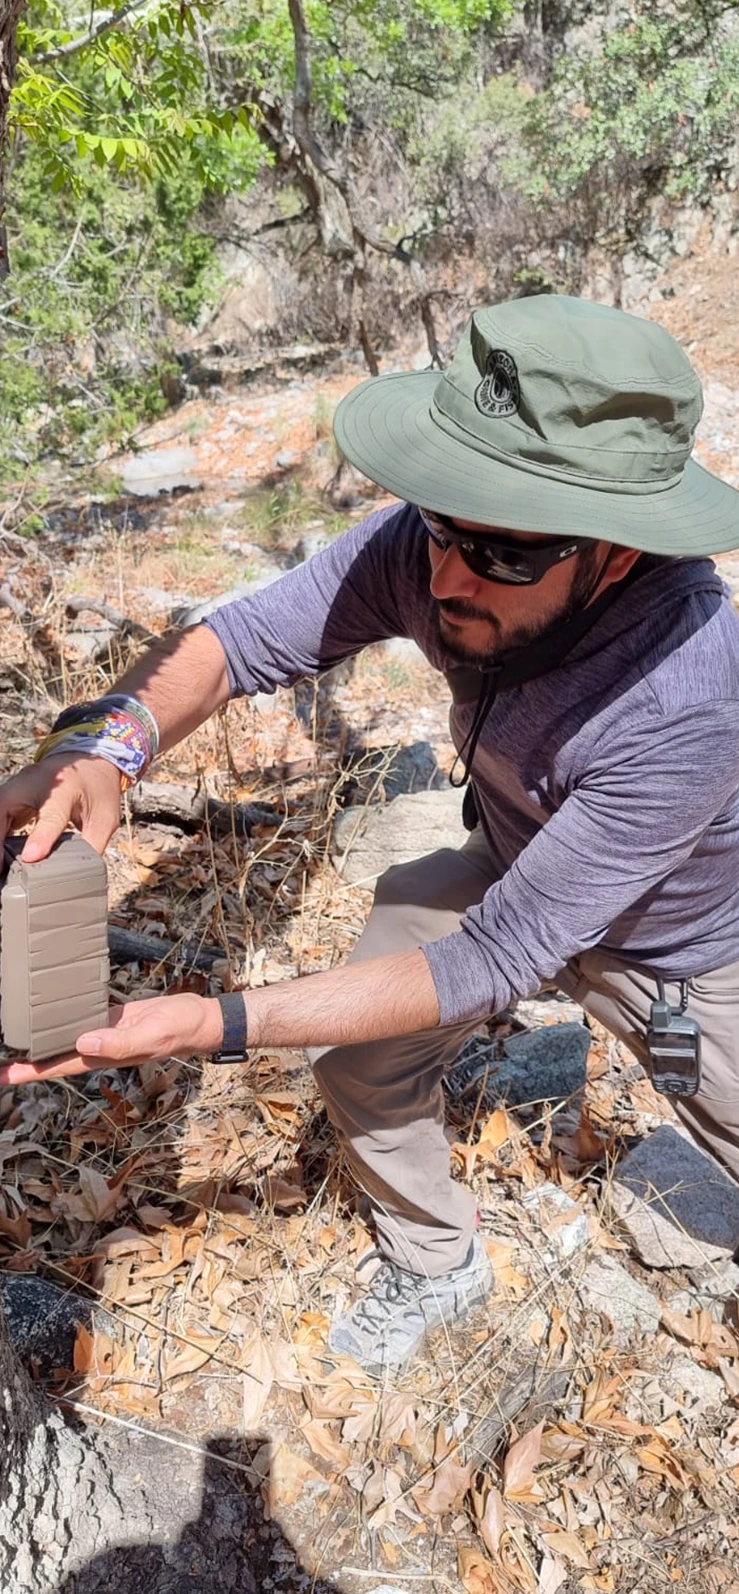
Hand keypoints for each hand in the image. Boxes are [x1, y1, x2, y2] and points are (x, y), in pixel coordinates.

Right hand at [0, 753, 122, 860]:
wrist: (90, 761)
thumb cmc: (97, 789)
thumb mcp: (105, 818)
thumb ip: (92, 845)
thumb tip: (79, 875)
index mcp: (66, 788)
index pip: (50, 814)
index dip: (41, 837)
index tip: (30, 857)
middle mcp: (35, 782)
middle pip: (4, 806)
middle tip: (1, 869)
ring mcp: (19, 785)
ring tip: (1, 868)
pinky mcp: (11, 794)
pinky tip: (1, 856)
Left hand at [0, 994, 224, 1085]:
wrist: (197, 1018)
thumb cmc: (179, 1029)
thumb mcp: (150, 1036)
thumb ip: (119, 1043)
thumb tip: (83, 1043)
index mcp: (103, 1057)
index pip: (57, 1068)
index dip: (28, 1073)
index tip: (3, 1075)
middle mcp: (97, 1048)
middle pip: (53, 1057)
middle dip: (24, 1061)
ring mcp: (102, 1033)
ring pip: (63, 1038)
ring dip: (39, 1041)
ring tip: (13, 1039)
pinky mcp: (109, 1017)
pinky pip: (79, 1019)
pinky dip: (61, 1019)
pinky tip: (49, 1015)